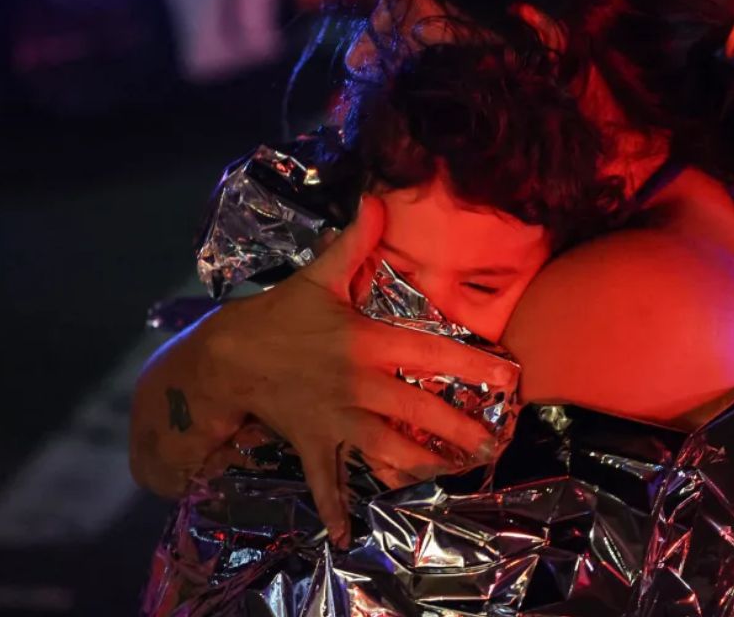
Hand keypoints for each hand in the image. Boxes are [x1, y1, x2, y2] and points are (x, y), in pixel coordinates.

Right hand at [198, 196, 517, 545]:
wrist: (226, 356)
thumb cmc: (278, 314)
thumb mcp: (316, 276)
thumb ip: (352, 242)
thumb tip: (377, 200)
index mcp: (367, 343)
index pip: (430, 353)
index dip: (472, 365)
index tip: (508, 378)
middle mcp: (359, 385)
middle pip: (420, 412)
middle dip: (461, 430)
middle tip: (495, 444)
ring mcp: (337, 419)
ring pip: (387, 451)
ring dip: (423, 467)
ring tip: (456, 473)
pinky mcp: (315, 442)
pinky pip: (326, 481)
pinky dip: (335, 509)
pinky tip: (349, 534)